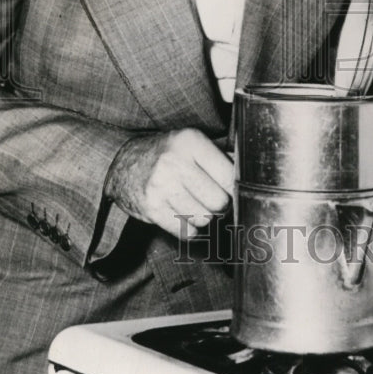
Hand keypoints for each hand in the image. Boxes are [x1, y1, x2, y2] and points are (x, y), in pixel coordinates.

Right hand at [104, 129, 233, 239]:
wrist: (123, 163)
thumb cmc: (167, 153)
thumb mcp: (191, 143)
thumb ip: (220, 156)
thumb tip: (249, 175)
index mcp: (191, 141)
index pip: (229, 176)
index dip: (233, 188)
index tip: (229, 189)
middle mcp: (175, 162)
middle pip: (219, 202)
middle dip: (220, 206)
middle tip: (212, 199)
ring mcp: (161, 186)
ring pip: (204, 219)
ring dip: (204, 217)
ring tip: (195, 205)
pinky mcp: (151, 208)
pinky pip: (186, 232)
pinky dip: (190, 229)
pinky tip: (184, 215)